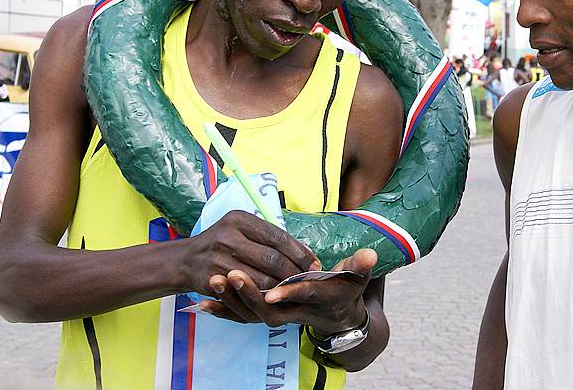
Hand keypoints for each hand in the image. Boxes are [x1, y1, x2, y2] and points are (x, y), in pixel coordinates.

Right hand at [181, 210, 320, 300]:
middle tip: (308, 281)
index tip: (314, 263)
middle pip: (271, 258)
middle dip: (294, 272)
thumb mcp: (240, 229)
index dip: (299, 252)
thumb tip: (304, 253)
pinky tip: (275, 298)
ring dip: (281, 287)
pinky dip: (264, 295)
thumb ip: (267, 237)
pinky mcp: (212, 279)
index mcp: (239, 219)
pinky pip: (246, 291)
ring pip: (261, 277)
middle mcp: (228, 235)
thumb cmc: (222, 244)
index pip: (277, 236)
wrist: (184, 260)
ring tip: (296, 291)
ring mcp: (218, 257)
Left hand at [200, 248, 376, 334]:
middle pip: (269, 310)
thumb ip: (361, 266)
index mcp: (318, 300)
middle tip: (230, 275)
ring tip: (213, 280)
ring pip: (251, 315)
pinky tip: (202, 302)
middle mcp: (296, 313)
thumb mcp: (358, 277)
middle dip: (249, 294)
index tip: (274, 289)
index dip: (289, 293)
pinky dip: (223, 311)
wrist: (338, 315)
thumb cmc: (347, 290)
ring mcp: (279, 316)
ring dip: (231, 300)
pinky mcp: (266, 315)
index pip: (302, 297)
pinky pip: (241, 317)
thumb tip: (370, 255)